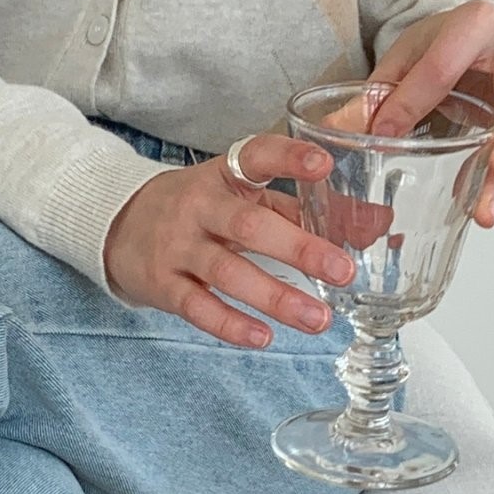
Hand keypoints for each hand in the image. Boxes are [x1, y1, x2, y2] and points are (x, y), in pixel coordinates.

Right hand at [102, 134, 356, 348]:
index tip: (324, 165)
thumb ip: (304, 210)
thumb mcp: (242, 197)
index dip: (289, 158)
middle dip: (298, 249)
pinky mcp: (163, 284)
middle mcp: (199, 207)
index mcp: (225, 176)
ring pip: (227, 271)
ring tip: (319, 319)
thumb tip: (376, 226)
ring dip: (276, 297)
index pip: (256, 156)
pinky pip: (197, 307)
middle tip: (343, 270)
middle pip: (248, 225)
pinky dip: (231, 324)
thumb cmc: (199, 211)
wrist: (117, 224)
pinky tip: (264, 337)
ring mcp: (177, 246)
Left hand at [347, 2, 493, 226]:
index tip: (384, 135)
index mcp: (477, 24)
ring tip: (485, 212)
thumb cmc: (444, 43)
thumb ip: (376, 92)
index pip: (444, 67)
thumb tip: (337, 129)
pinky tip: (485, 205)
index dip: (412, 102)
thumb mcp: (404, 56)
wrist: (479, 36)